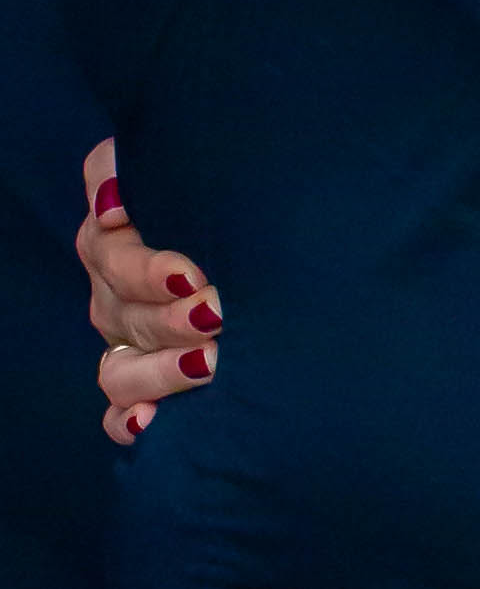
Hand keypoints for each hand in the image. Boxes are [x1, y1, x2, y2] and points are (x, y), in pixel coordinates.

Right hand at [77, 141, 219, 444]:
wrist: (261, 239)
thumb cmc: (221, 192)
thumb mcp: (189, 167)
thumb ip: (131, 167)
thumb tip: (111, 202)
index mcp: (117, 238)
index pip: (109, 251)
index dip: (145, 268)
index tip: (190, 275)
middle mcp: (114, 292)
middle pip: (125, 313)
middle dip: (172, 318)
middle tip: (219, 314)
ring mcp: (125, 340)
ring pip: (119, 368)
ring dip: (159, 371)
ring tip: (208, 363)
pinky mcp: (141, 381)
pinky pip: (118, 411)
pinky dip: (128, 419)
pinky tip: (150, 421)